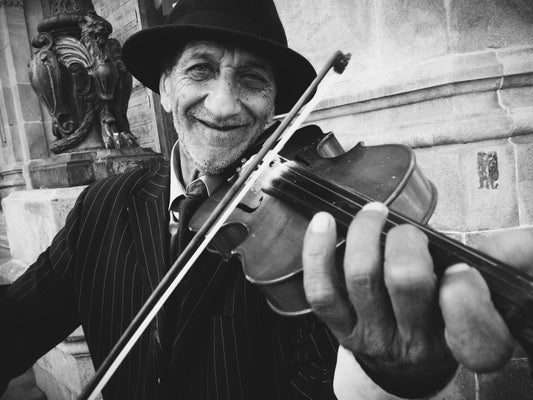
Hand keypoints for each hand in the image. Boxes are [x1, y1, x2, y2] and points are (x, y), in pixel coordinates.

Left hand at [302, 202, 532, 396]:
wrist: (406, 360)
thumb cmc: (441, 318)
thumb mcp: (480, 301)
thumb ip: (498, 267)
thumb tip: (522, 242)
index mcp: (461, 341)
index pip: (476, 335)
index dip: (469, 298)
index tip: (462, 270)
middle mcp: (417, 342)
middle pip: (407, 282)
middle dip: (407, 241)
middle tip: (409, 233)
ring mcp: (374, 336)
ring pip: (361, 277)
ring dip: (365, 233)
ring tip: (374, 214)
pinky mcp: (342, 329)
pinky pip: (321, 290)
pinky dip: (318, 251)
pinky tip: (324, 223)